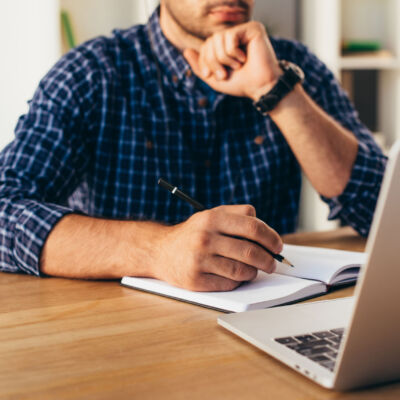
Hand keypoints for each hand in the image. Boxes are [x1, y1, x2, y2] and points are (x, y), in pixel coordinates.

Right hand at [153, 205, 282, 291]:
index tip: (278, 246)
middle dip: (268, 260)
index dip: (271, 237)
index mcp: (212, 218)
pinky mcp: (196, 280)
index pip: (252, 226)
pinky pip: (229, 284)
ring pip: (242, 271)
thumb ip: (238, 215)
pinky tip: (235, 276)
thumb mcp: (211, 215)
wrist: (160, 251)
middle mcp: (205, 238)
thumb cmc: (193, 234)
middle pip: (251, 252)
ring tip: (253, 270)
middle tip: (273, 263)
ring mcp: (199, 260)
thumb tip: (267, 231)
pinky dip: (238, 281)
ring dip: (254, 272)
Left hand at [183, 21, 281, 101]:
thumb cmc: (240, 84)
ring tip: (237, 66)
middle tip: (224, 73)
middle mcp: (235, 35)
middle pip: (210, 41)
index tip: (213, 75)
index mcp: (226, 45)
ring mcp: (244, 30)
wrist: (260, 88)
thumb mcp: (214, 79)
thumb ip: (199, 67)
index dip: (204, 61)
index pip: (206, 45)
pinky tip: (244, 58)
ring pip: (218, 38)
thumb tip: (185, 51)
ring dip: (224, 58)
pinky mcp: (253, 28)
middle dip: (213, 61)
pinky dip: (233, 53)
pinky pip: (230, 37)